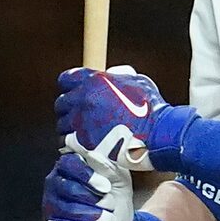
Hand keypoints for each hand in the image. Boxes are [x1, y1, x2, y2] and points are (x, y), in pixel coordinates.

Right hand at [43, 151, 132, 220]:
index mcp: (69, 167)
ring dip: (96, 217)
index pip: (69, 164)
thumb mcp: (118, 178)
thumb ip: (106, 163)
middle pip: (68, 188)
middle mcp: (55, 185)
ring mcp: (50, 208)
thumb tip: (92, 154)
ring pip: (67, 210)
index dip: (87, 175)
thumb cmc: (114, 199)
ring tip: (110, 220)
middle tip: (111, 206)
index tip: (106, 187)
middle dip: (96, 200)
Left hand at [57, 65, 193, 171]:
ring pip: (63, 125)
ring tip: (85, 134)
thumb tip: (112, 74)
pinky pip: (67, 143)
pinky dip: (73, 145)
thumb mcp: (138, 82)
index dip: (69, 87)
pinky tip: (85, 146)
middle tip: (82, 117)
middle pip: (61, 103)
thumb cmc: (152, 110)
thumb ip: (119, 76)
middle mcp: (84, 99)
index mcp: (95, 81)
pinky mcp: (83, 142)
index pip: (66, 80)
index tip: (74, 93)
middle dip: (70, 110)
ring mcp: (82, 122)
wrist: (158, 135)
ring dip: (71, 129)